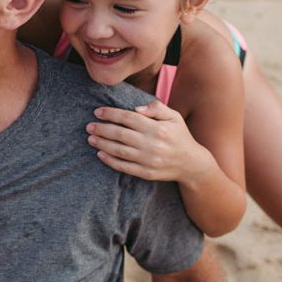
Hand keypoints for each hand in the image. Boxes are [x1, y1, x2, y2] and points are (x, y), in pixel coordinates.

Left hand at [87, 101, 212, 181]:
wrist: (192, 164)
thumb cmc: (180, 136)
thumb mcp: (174, 117)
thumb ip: (157, 108)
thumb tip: (136, 108)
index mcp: (158, 128)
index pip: (129, 118)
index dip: (111, 114)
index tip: (97, 112)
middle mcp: (152, 144)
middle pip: (121, 134)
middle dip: (102, 129)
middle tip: (89, 126)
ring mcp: (148, 160)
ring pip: (120, 151)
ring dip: (102, 144)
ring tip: (90, 138)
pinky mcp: (146, 173)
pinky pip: (124, 167)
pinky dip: (110, 161)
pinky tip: (100, 154)